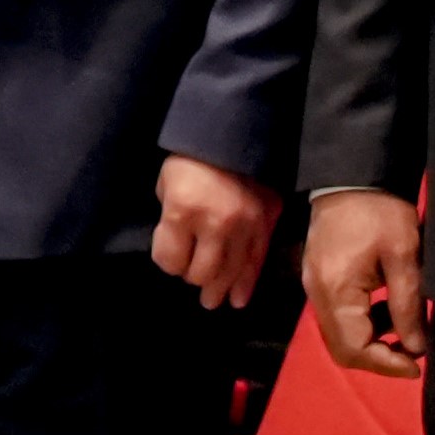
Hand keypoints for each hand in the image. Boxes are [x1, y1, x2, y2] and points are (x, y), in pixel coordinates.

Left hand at [151, 154, 277, 310]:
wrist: (235, 132)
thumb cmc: (192, 158)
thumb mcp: (167, 184)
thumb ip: (171, 219)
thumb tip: (180, 248)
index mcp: (184, 211)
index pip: (171, 261)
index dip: (167, 261)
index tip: (170, 254)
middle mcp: (216, 223)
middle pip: (201, 273)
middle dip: (193, 277)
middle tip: (192, 279)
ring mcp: (246, 225)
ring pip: (231, 273)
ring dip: (220, 290)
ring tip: (213, 301)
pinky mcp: (267, 222)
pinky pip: (256, 261)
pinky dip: (247, 283)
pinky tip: (239, 298)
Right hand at [304, 188, 429, 375]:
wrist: (351, 174)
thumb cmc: (380, 210)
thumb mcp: (403, 255)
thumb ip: (408, 305)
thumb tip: (416, 347)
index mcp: (336, 291)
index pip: (356, 348)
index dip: (387, 364)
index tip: (418, 366)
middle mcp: (317, 296)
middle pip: (343, 349)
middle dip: (378, 359)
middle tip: (413, 356)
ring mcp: (314, 288)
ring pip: (339, 336)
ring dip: (372, 342)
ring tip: (406, 332)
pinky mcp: (319, 279)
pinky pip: (338, 317)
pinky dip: (363, 324)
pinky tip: (388, 312)